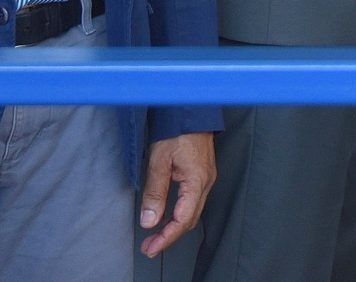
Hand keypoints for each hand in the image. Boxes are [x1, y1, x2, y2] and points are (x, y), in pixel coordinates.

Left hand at [139, 132, 216, 258]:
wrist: (190, 108)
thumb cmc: (176, 130)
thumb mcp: (159, 161)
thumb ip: (155, 192)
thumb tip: (149, 221)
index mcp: (197, 182)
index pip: (182, 221)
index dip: (166, 238)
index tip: (150, 248)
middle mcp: (205, 182)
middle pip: (190, 220)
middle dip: (170, 236)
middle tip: (149, 246)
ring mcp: (206, 177)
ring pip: (192, 212)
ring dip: (174, 226)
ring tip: (155, 235)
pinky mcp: (202, 173)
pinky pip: (193, 201)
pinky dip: (180, 214)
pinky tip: (168, 214)